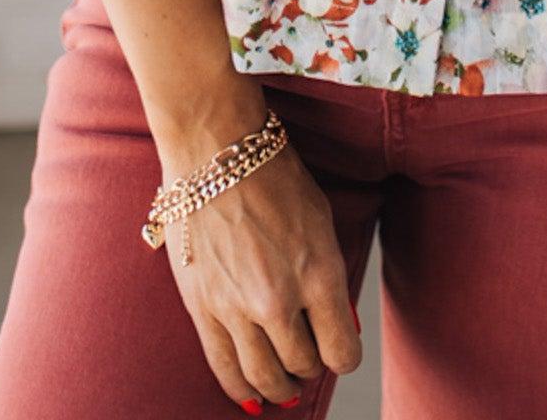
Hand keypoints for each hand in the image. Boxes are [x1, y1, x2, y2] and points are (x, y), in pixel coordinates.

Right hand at [163, 136, 361, 409]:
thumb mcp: (321, 219)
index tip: (340, 350)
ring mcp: (236, 307)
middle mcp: (279, 299)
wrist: (214, 152)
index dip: (344, 356)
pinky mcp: (202, 308)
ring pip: (263, 377)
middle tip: (310, 357)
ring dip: (279, 386)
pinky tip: (251, 395)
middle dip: (311, 366)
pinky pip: (224, 368)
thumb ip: (328, 276)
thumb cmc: (274, 176)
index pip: (342, 351)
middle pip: (303, 365)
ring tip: (284, 383)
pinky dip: (241, 389)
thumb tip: (335, 324)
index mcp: (318, 273)